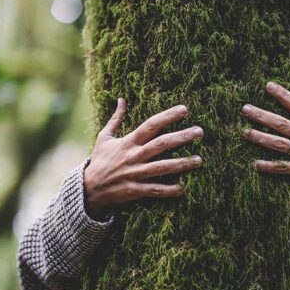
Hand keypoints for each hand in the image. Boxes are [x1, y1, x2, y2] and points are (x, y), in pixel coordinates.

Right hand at [84, 98, 203, 220]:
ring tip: (199, 160)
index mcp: (129, 142)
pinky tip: (183, 188)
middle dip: (182, 137)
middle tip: (200, 132)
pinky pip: (155, 190)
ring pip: (162, 167)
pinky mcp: (135, 190)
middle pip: (161, 144)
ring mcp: (135, 173)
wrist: (89, 187)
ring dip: (182, 164)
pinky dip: (169, 190)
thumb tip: (121, 99)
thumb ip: (116, 119)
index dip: (168, 116)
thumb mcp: (105, 137)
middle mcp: (134, 156)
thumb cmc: (100, 160)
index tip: (184, 109)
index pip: (151, 125)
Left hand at [240, 81, 289, 209]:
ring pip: (280, 145)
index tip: (268, 85)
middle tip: (245, 109)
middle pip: (283, 124)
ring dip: (262, 138)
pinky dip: (270, 166)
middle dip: (263, 116)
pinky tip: (256, 164)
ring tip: (245, 132)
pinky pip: (284, 167)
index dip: (283, 95)